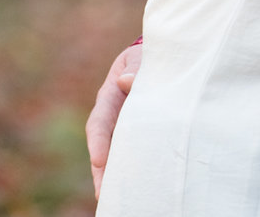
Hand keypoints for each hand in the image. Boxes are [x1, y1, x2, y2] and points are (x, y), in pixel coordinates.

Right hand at [86, 42, 142, 193]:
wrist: (162, 61)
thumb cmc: (149, 58)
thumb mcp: (141, 57)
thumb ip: (136, 68)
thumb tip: (126, 82)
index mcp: (110, 96)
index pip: (100, 121)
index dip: (98, 141)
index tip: (99, 160)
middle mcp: (114, 118)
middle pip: (105, 148)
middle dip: (102, 172)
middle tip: (103, 194)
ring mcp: (126, 129)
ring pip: (118, 157)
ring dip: (117, 178)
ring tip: (116, 202)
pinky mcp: (140, 138)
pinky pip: (137, 156)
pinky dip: (136, 173)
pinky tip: (143, 191)